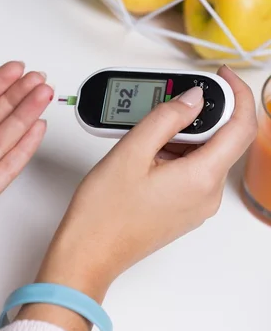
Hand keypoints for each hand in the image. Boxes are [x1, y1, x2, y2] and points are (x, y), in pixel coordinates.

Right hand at [18, 67, 256, 330]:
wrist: (88, 253)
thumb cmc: (103, 213)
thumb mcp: (131, 151)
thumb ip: (167, 118)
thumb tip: (192, 98)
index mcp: (202, 178)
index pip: (241, 126)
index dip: (237, 94)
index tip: (222, 77)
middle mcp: (208, 195)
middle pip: (225, 140)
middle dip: (203, 114)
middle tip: (171, 100)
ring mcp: (198, 206)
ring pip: (207, 155)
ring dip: (186, 135)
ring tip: (147, 131)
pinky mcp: (185, 210)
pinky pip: (194, 172)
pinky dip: (178, 153)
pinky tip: (148, 151)